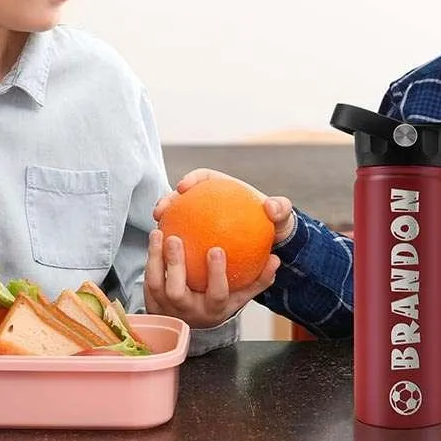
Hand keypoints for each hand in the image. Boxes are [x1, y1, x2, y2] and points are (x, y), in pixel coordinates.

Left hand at [143, 229, 279, 327]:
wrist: (192, 324)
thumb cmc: (220, 300)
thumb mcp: (241, 295)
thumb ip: (260, 278)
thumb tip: (276, 259)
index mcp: (213, 310)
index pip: (216, 294)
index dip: (216, 274)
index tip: (216, 249)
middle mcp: (188, 312)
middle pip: (177, 291)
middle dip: (175, 264)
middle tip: (176, 238)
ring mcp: (167, 309)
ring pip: (157, 284)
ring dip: (156, 258)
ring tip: (160, 232)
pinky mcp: (152, 303)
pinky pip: (148, 279)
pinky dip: (150, 258)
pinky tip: (155, 236)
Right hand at [154, 168, 295, 243]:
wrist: (272, 241)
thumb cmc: (275, 223)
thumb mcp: (282, 216)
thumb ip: (280, 208)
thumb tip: (271, 207)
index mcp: (223, 188)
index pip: (204, 177)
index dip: (191, 179)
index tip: (183, 187)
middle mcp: (209, 202)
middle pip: (182, 197)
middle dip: (168, 200)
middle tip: (162, 210)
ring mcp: (201, 221)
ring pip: (178, 219)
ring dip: (165, 225)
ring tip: (158, 234)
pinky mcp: (200, 240)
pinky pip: (186, 243)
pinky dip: (175, 249)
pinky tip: (171, 262)